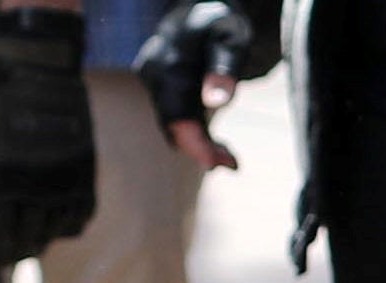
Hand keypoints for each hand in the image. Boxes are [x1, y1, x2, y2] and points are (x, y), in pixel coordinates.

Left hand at [0, 7, 97, 266]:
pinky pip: (78, 220)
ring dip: (38, 242)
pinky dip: (64, 228)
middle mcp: (34, 188)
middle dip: (13, 253)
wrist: (36, 69)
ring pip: (52, 235)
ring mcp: (63, 183)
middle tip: (4, 255)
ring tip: (27, 240)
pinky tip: (52, 223)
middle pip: (26, 242)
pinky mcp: (84, 176)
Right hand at [138, 0, 262, 166]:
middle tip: (233, 164)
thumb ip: (224, 68)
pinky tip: (218, 148)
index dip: (195, 144)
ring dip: (200, 145)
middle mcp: (153, 73)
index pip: (176, 114)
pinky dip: (196, 135)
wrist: (202, 9)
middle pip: (172, 125)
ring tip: (230, 159)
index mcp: (169, 62)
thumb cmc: (222, 24)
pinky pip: (175, 119)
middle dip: (201, 149)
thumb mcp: (231, 41)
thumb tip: (215, 101)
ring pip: (173, 126)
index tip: (217, 165)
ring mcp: (152, 81)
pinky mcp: (159, 89)